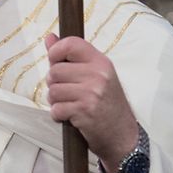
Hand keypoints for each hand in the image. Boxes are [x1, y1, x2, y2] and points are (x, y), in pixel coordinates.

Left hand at [43, 33, 139, 172]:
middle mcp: (98, 74)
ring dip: (56, 101)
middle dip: (54, 84)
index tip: (55, 62)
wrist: (123, 136)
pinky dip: (58, 115)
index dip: (56, 51)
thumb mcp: (95, 76)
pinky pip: (56, 109)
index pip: (71, 43)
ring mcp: (92, 93)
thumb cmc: (106, 104)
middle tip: (67, 92)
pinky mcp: (84, 111)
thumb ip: (71, 57)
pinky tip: (71, 116)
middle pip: (55, 71)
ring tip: (70, 104)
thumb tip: (49, 37)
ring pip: (52, 90)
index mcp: (101, 62)